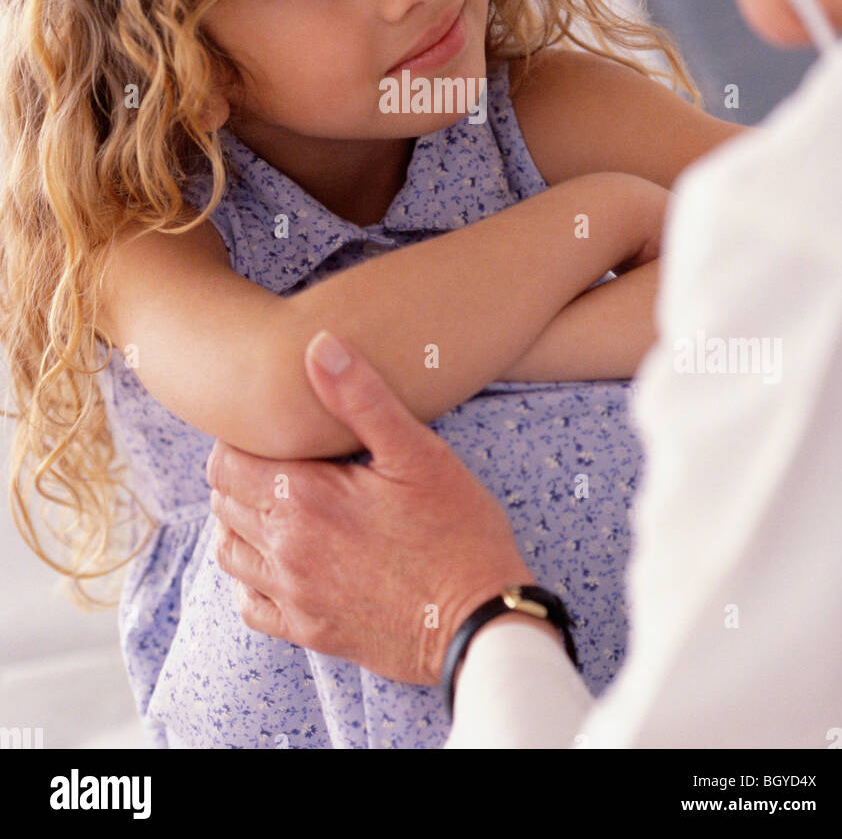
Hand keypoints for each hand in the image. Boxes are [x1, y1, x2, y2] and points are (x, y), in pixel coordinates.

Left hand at [207, 330, 532, 685]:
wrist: (480, 623)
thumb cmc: (459, 532)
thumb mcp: (419, 453)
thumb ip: (362, 398)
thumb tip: (319, 345)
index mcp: (304, 499)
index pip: (226, 461)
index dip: (240, 438)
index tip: (274, 430)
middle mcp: (285, 550)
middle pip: (223, 501)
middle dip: (241, 474)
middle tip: (282, 459)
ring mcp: (294, 597)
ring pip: (228, 552)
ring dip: (241, 522)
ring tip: (280, 503)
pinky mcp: (309, 632)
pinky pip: (250, 605)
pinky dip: (252, 578)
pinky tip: (284, 559)